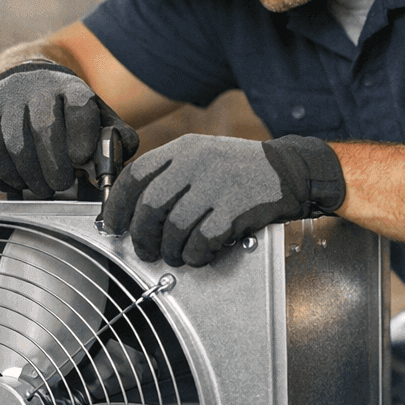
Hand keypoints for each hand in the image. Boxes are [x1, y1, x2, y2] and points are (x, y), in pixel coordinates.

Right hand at [0, 62, 138, 197]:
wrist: (22, 80)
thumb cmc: (64, 108)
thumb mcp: (94, 113)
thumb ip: (115, 136)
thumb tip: (121, 155)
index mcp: (68, 85)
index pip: (78, 107)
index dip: (81, 136)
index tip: (81, 159)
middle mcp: (33, 86)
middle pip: (43, 128)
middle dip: (54, 166)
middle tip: (61, 183)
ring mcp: (1, 100)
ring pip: (14, 146)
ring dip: (30, 176)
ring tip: (43, 187)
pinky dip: (6, 176)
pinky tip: (20, 181)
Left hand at [102, 134, 344, 266]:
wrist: (291, 170)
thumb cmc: (241, 171)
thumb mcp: (202, 157)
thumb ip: (170, 176)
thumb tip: (131, 210)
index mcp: (184, 149)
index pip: (136, 174)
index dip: (118, 204)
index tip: (114, 225)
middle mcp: (197, 163)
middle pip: (151, 205)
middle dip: (142, 236)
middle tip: (145, 250)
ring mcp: (218, 184)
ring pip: (175, 227)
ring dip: (170, 250)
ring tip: (176, 255)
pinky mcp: (236, 208)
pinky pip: (203, 240)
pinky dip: (196, 254)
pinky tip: (200, 254)